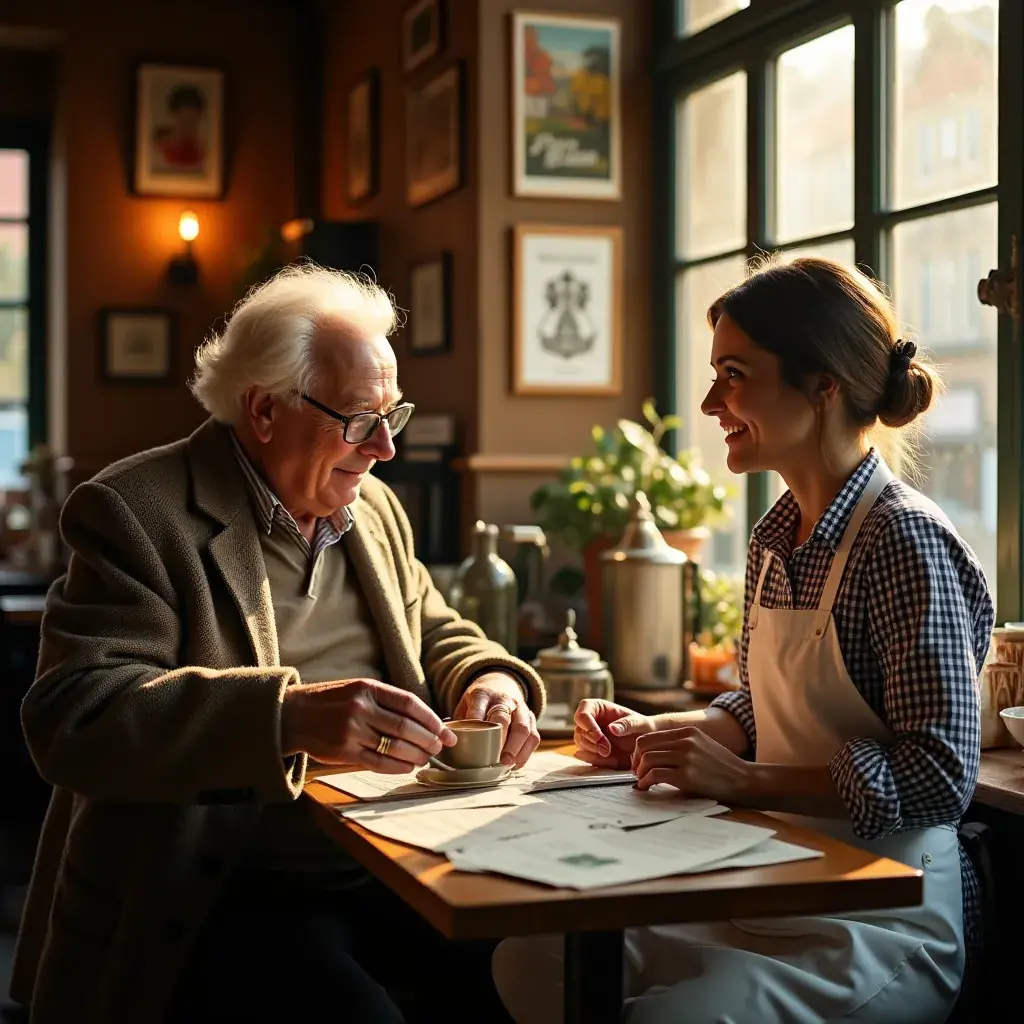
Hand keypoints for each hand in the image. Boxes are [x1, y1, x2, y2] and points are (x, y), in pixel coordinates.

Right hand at [281, 678, 455, 773]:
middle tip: (441, 747)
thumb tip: (423, 719)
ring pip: (395, 746)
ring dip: (416, 755)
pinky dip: (398, 767)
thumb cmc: (331, 701)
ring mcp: (351, 731)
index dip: (431, 719)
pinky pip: (378, 763)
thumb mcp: (357, 689)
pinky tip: (408, 767)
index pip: (409, 704)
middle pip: (406, 727)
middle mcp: (361, 708)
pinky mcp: (343, 752)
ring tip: (426, 758)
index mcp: (367, 687)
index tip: (445, 730)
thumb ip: (386, 700)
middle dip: (429, 739)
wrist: (292, 714)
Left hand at [454, 673, 538, 767]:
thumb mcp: (465, 704)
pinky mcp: (531, 718)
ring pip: (523, 727)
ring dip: (516, 748)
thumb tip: (449, 745)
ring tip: (507, 764)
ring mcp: (520, 708)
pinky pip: (534, 736)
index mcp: (483, 694)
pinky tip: (516, 764)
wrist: (501, 683)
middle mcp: (504, 700)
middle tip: (496, 759)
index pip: (478, 709)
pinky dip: (526, 752)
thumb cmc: (479, 702)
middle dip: (501, 740)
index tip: (473, 741)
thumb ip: (459, 722)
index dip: (476, 725)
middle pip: (504, 718)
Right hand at [573, 699, 653, 768]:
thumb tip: (611, 729)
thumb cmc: (642, 727)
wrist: (646, 743)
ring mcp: (587, 735)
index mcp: (596, 707)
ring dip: (594, 752)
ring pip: (581, 744)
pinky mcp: (590, 749)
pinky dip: (597, 760)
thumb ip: (627, 724)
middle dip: (593, 743)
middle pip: (579, 731)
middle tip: (607, 751)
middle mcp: (588, 720)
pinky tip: (611, 760)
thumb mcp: (639, 723)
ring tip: (611, 756)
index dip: (589, 727)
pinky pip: (587, 756)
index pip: (582, 714)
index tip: (601, 739)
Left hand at [632, 726, 750, 801]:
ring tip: (643, 782)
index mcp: (687, 732)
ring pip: (647, 760)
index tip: (638, 763)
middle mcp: (685, 741)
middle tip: (637, 773)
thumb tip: (651, 754)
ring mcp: (686, 757)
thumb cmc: (721, 767)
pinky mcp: (686, 776)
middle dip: (636, 761)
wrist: (744, 780)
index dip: (638, 751)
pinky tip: (646, 787)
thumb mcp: (701, 745)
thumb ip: (679, 744)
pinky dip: (645, 782)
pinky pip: (655, 775)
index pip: (649, 736)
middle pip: (644, 746)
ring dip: (640, 773)